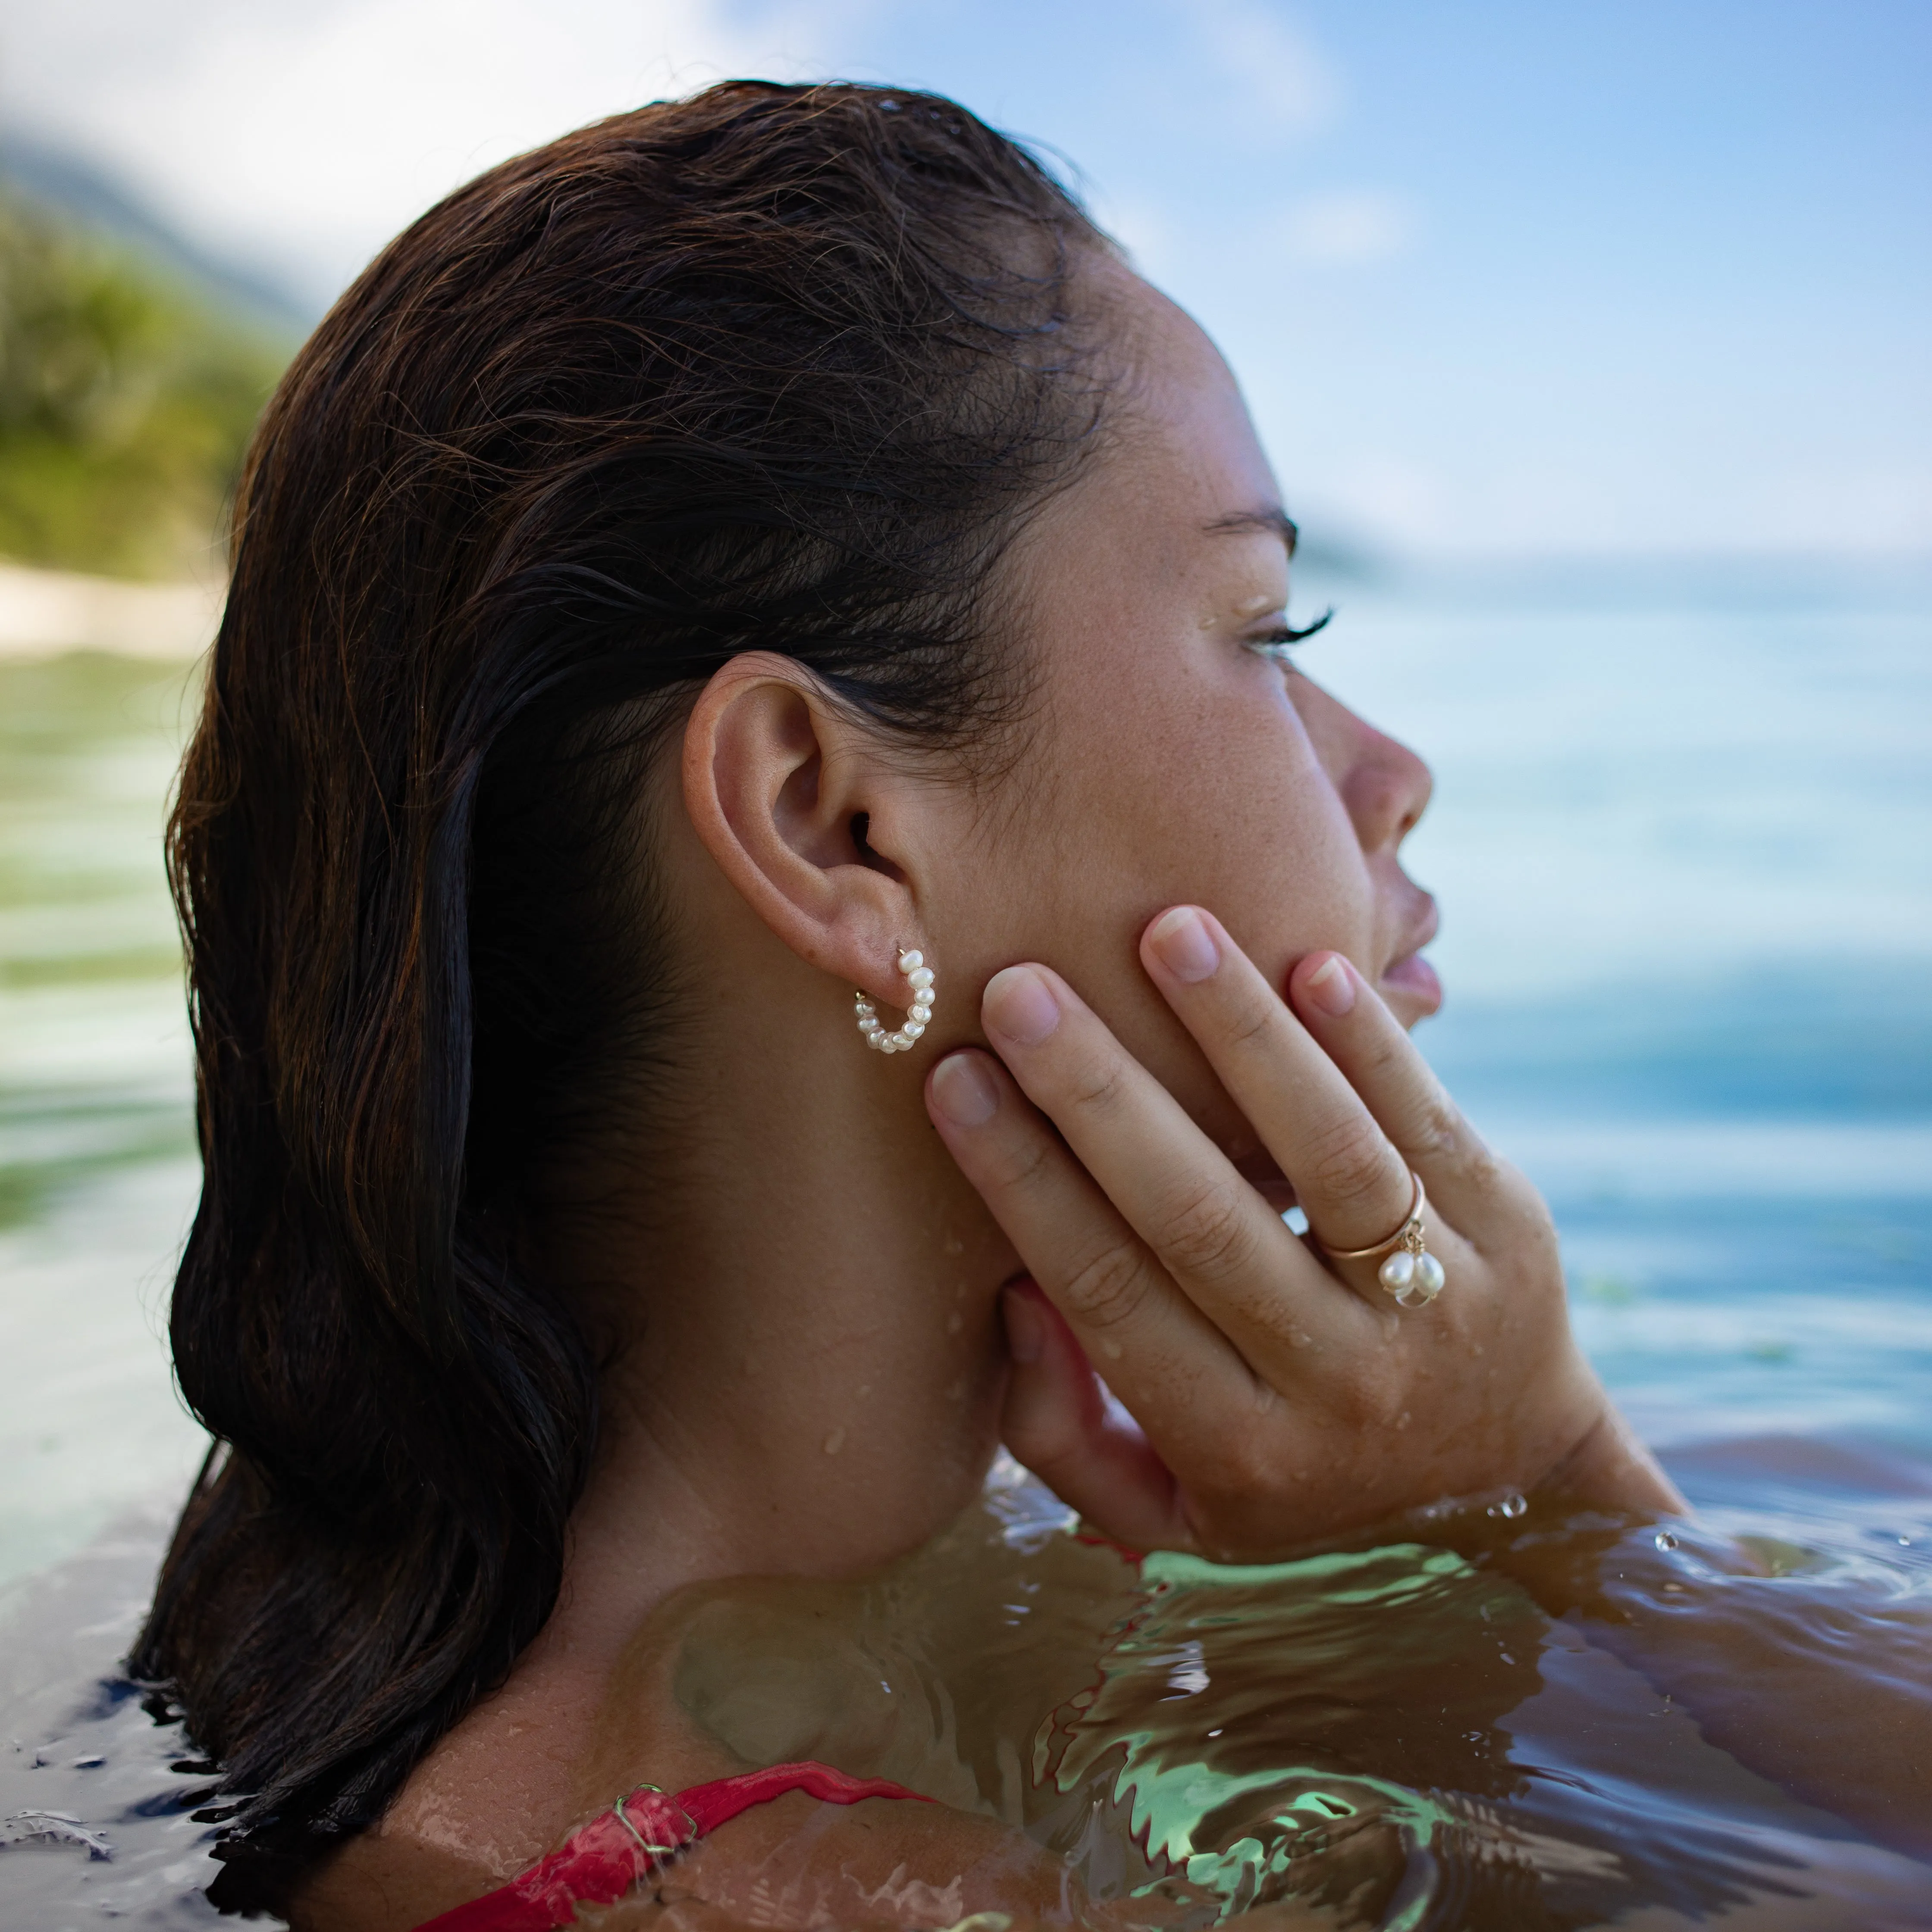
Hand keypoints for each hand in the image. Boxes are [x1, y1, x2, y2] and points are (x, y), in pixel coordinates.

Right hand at [925, 906, 1681, 1560]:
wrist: (1512, 1496)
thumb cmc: (1301, 1478)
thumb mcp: (1176, 1518)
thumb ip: (1064, 1436)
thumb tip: (1012, 1296)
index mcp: (1241, 1450)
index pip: (1110, 1295)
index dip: (1024, 1185)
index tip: (953, 1080)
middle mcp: (1343, 1385)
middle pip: (1202, 1221)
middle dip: (1100, 1097)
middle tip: (1019, 992)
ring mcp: (1440, 1305)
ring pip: (1330, 1156)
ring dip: (1245, 1038)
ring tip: (1170, 931)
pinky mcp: (1513, 1236)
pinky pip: (1432, 1126)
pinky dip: (1374, 1043)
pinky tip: (1310, 964)